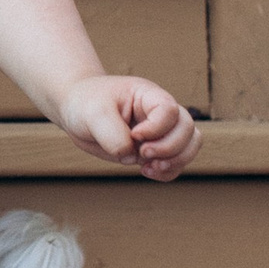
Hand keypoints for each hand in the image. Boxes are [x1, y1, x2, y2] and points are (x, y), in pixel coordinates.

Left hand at [56, 74, 197, 179]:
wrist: (77, 111)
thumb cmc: (86, 103)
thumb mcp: (94, 113)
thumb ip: (113, 134)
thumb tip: (131, 155)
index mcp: (148, 95)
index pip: (170, 110)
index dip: (157, 128)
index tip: (133, 135)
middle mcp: (159, 112)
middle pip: (188, 128)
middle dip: (170, 147)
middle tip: (143, 153)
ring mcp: (160, 131)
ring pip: (191, 145)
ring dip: (175, 161)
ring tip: (148, 167)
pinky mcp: (154, 149)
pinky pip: (176, 163)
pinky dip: (168, 172)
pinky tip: (145, 171)